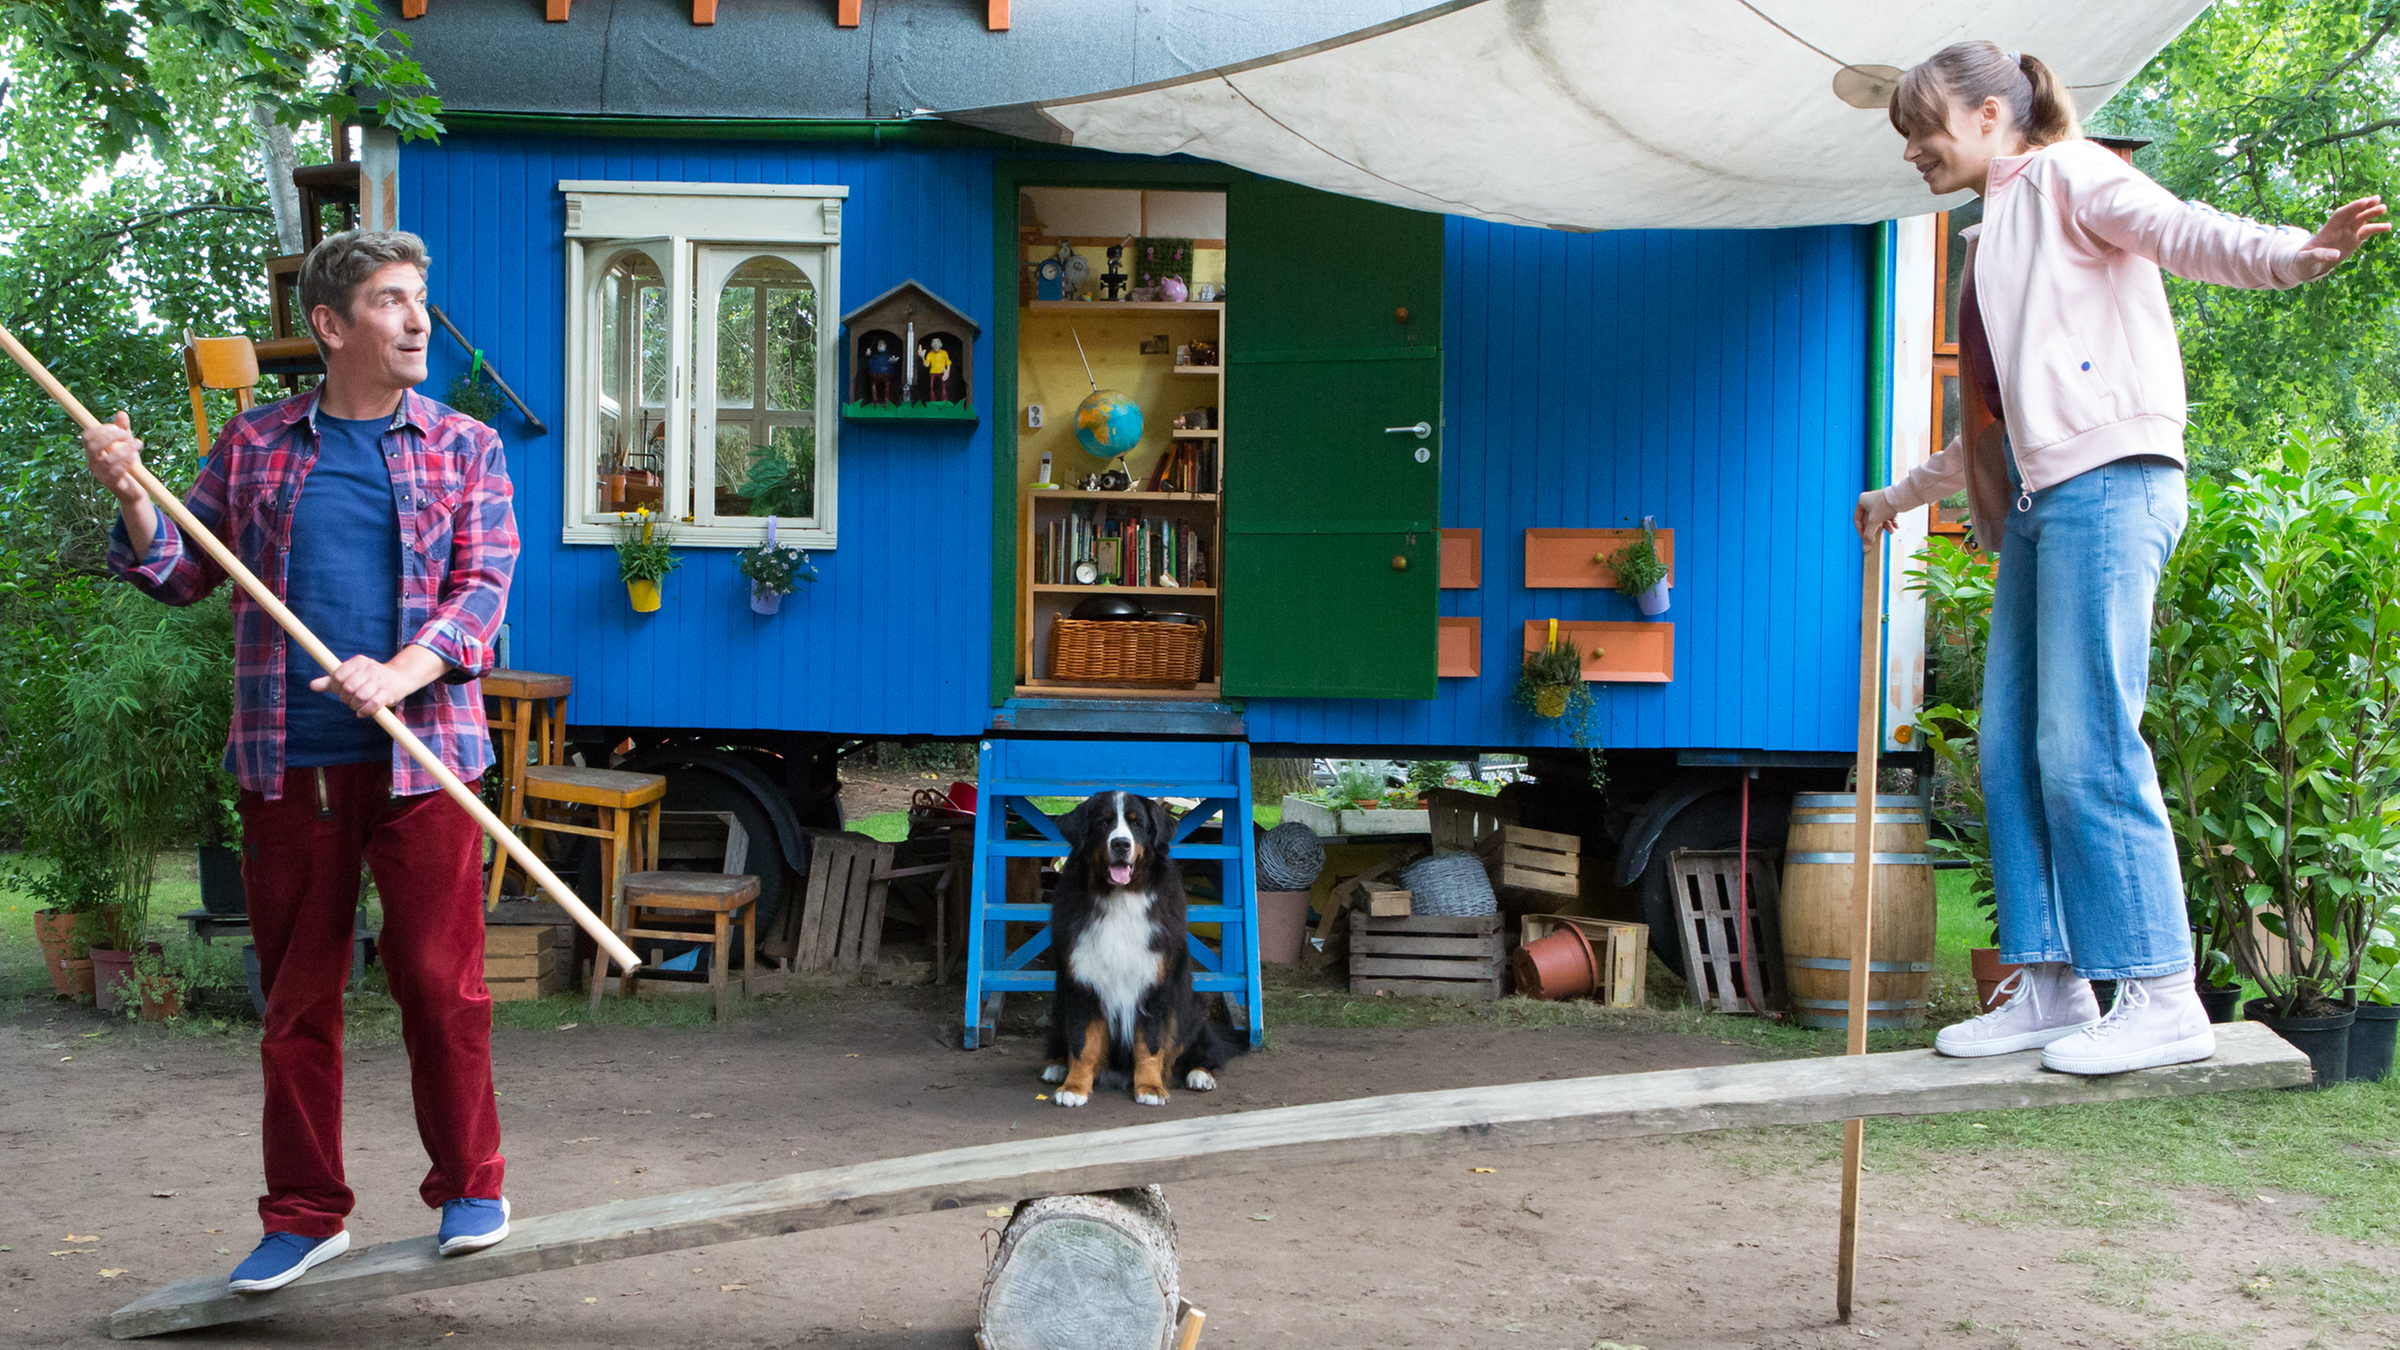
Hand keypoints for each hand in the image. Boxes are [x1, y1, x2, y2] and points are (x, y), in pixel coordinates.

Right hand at [84, 411, 148, 504]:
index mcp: (93, 451)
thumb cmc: (128, 463)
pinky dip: (125, 462)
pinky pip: (115, 472)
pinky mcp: (112, 484)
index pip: (88, 437)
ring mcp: (101, 474)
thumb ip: (123, 429)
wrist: (136, 487)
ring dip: (124, 449)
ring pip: (107, 459)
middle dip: (110, 437)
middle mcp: (93, 462)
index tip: (118, 428)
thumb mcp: (126, 444)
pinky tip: (134, 456)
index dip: (101, 430)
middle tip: (126, 434)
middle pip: (93, 446)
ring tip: (137, 444)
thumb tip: (121, 413)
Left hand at [309, 646, 446, 717]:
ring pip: (360, 696)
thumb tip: (312, 686)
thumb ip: (331, 681)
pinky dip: (365, 711)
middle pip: (348, 688)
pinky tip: (362, 712)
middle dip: (346, 698)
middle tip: (349, 700)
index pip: (338, 676)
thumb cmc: (370, 678)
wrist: (400, 677)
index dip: (336, 688)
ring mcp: (380, 680)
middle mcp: (370, 668)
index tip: (341, 691)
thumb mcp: (351, 675)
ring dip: (355, 706)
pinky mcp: (389, 692)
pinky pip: (373, 704)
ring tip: (357, 706)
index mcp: (358, 661)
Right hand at [1855, 489, 1898, 541]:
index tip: (1865, 538)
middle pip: (1870, 519)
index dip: (1860, 530)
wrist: (1902, 497)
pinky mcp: (1889, 502)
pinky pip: (1887, 514)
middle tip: (1878, 536)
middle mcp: (1870, 500)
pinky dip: (1891, 521)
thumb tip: (1865, 548)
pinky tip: (1896, 526)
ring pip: (1880, 517)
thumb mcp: (1874, 522)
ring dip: (1886, 526)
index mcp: (1862, 501)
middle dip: (1876, 529)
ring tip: (1892, 531)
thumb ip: (1868, 536)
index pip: (1857, 519)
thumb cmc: (1884, 506)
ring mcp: (1880, 501)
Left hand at [2295, 195, 2388, 280]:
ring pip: (2361, 221)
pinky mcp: (2353, 241)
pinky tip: (2388, 226)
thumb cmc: (2303, 260)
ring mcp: (2347, 234)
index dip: (2351, 208)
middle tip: (2377, 199)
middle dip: (2363, 207)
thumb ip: (2319, 255)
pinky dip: (2376, 228)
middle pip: (2352, 214)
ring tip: (2383, 209)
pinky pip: (2366, 232)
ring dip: (2371, 214)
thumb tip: (2336, 254)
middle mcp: (2338, 229)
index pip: (2340, 215)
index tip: (2363, 202)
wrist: (2307, 265)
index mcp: (2326, 230)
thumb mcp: (2307, 259)